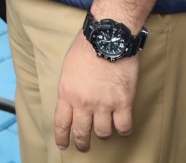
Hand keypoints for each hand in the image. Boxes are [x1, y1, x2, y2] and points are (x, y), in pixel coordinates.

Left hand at [54, 33, 138, 151]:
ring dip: (103, 135)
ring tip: (105, 132)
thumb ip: (69, 88)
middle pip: (81, 132)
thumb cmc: (87, 48)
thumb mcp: (68, 68)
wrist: (107, 38)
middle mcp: (83, 102)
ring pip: (103, 133)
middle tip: (84, 146)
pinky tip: (122, 127)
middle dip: (82, 143)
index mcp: (67, 93)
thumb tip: (72, 102)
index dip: (62, 137)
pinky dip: (123, 130)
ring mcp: (104, 104)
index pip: (62, 122)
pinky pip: (123, 127)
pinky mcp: (123, 103)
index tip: (63, 145)